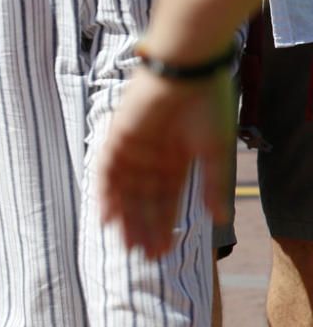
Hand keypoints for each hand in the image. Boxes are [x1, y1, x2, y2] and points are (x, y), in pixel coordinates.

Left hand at [100, 67, 234, 258]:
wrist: (186, 69)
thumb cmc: (207, 104)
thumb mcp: (214, 151)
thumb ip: (213, 186)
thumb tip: (221, 221)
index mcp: (178, 158)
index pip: (168, 199)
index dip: (165, 225)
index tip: (163, 251)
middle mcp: (154, 156)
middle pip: (145, 200)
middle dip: (145, 228)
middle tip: (144, 257)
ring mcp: (134, 148)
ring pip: (126, 192)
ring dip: (126, 219)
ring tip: (127, 246)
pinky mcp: (117, 138)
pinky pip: (106, 172)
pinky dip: (106, 195)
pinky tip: (107, 219)